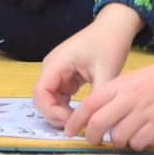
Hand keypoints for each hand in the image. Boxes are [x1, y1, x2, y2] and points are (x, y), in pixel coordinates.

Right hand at [33, 3, 142, 127]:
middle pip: (41, 98)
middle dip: (55, 115)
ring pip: (50, 99)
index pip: (40, 92)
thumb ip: (97, 97)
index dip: (50, 111)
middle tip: (76, 127)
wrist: (114, 27)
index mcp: (56, 64)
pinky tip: (82, 113)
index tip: (71, 122)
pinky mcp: (66, 76)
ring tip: (80, 122)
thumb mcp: (106, 72)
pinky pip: (60, 95)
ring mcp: (58, 72)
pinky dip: (67, 106)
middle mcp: (52, 68)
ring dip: (60, 112)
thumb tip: (94, 122)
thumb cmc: (109, 44)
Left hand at [61, 32, 153, 150]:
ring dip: (116, 142)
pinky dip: (136, 144)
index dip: (75, 121)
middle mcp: (129, 99)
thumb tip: (99, 116)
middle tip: (92, 141)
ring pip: (118, 137)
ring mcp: (145, 113)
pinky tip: (141, 137)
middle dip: (90, 137)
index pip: (88, 106)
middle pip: (98, 124)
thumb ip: (116, 96)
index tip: (70, 132)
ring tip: (123, 137)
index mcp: (120, 85)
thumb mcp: (134, 79)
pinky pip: (138, 143)